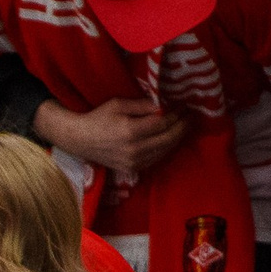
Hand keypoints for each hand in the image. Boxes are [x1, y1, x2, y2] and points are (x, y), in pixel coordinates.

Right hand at [34, 97, 186, 178]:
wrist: (79, 140)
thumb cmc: (98, 118)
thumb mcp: (118, 104)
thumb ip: (143, 104)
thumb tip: (165, 104)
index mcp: (131, 131)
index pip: (163, 122)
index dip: (177, 113)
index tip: (185, 105)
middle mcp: (134, 149)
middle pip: (169, 138)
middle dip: (183, 126)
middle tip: (191, 115)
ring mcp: (134, 161)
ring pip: (165, 150)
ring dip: (178, 137)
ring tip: (185, 125)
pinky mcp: (132, 168)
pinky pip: (157, 158)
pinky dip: (167, 148)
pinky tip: (170, 138)